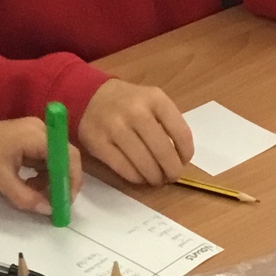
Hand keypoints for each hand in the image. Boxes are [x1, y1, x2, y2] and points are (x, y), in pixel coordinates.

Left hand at [0, 118, 83, 213]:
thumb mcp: (1, 181)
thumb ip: (27, 197)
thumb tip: (49, 210)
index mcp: (35, 135)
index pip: (67, 155)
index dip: (71, 180)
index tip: (65, 201)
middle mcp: (40, 130)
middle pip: (64, 157)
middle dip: (61, 182)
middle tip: (53, 204)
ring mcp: (34, 133)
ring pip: (55, 160)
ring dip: (49, 180)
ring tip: (34, 195)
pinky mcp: (28, 139)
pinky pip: (44, 158)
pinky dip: (41, 174)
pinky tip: (29, 185)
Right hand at [77, 80, 193, 186]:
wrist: (89, 97)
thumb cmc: (128, 103)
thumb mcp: (151, 101)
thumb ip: (167, 123)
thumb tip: (179, 158)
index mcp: (155, 99)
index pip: (181, 133)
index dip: (186, 153)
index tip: (184, 161)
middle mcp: (136, 112)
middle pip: (163, 151)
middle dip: (171, 170)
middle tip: (171, 177)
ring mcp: (115, 128)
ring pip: (144, 163)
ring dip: (154, 177)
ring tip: (156, 179)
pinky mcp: (98, 143)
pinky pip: (124, 168)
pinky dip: (136, 177)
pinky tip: (140, 177)